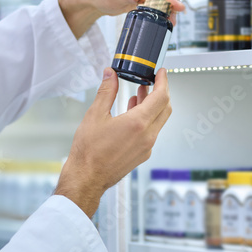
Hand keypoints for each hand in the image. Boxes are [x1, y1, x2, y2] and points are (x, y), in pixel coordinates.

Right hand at [55, 67, 172, 217]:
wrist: (87, 178)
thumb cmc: (89, 152)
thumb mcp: (95, 115)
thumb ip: (106, 91)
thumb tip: (110, 74)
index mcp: (138, 124)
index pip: (161, 97)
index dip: (163, 82)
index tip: (161, 73)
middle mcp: (147, 136)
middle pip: (165, 108)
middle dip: (161, 92)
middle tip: (152, 81)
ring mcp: (147, 147)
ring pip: (158, 120)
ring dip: (152, 105)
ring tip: (140, 94)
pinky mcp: (142, 154)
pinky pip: (151, 132)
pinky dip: (147, 119)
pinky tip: (133, 114)